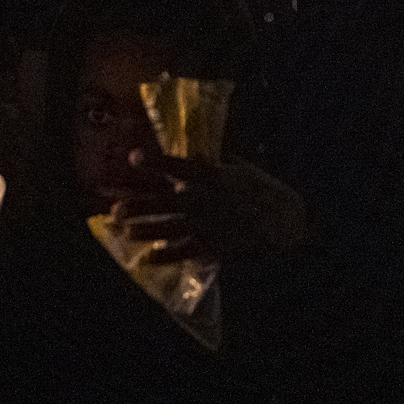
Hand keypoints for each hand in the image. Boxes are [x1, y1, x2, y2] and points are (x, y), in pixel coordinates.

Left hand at [110, 152, 306, 263]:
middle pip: (168, 201)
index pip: (181, 166)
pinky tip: (148, 258)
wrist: (288, 223)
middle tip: (115, 207)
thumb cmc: (265, 191)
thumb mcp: (243, 169)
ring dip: (146, 228)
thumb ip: (219, 159)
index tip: (134, 157)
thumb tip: (198, 145)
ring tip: (124, 230)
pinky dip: (167, 255)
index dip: (157, 162)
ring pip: (171, 227)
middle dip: (140, 203)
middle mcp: (209, 201)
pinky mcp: (215, 246)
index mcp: (217, 177)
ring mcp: (210, 225)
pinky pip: (186, 251)